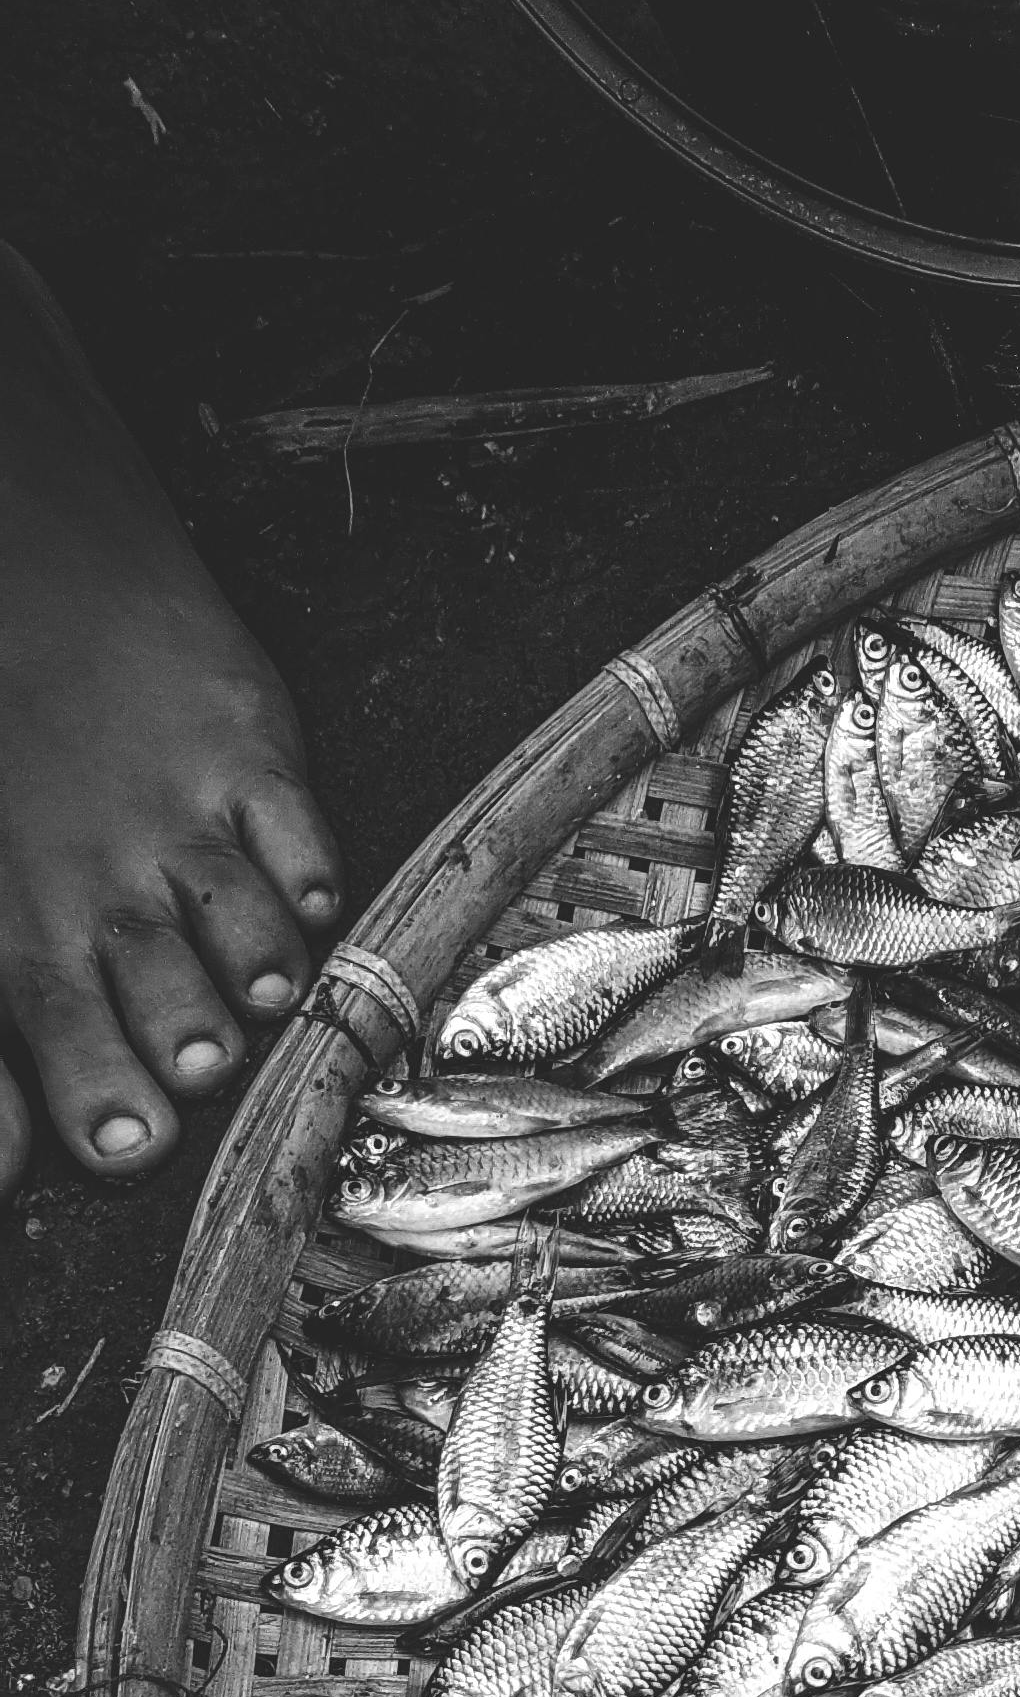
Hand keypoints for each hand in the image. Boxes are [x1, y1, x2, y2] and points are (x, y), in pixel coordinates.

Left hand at [0, 247, 340, 1189]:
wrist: (24, 540)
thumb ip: (0, 1012)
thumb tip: (1, 1157)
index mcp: (11, 913)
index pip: (64, 1046)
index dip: (101, 1105)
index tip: (127, 1139)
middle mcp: (98, 876)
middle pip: (166, 1008)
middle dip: (180, 1045)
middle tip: (190, 1052)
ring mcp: (180, 816)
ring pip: (246, 939)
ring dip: (251, 970)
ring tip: (248, 983)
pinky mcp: (250, 752)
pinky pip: (305, 851)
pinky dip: (311, 885)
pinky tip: (302, 900)